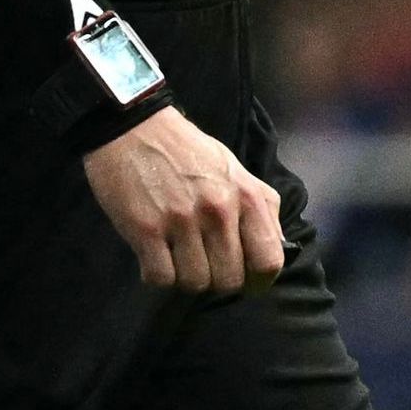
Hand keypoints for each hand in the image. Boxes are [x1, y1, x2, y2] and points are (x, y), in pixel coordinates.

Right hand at [80, 103, 284, 294]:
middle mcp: (218, 210)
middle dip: (216, 278)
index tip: (245, 278)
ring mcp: (181, 221)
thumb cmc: (186, 150)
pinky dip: (156, 274)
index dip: (258, 280)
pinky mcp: (145, 229)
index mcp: (246, 196)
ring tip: (176, 256)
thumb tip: (278, 247)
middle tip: (202, 261)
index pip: (269, 262)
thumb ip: (261, 207)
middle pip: (229, 281)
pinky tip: (154, 255)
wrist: (132, 126)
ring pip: (195, 284)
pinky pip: (160, 278)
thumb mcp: (235, 169)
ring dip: (184, 277)